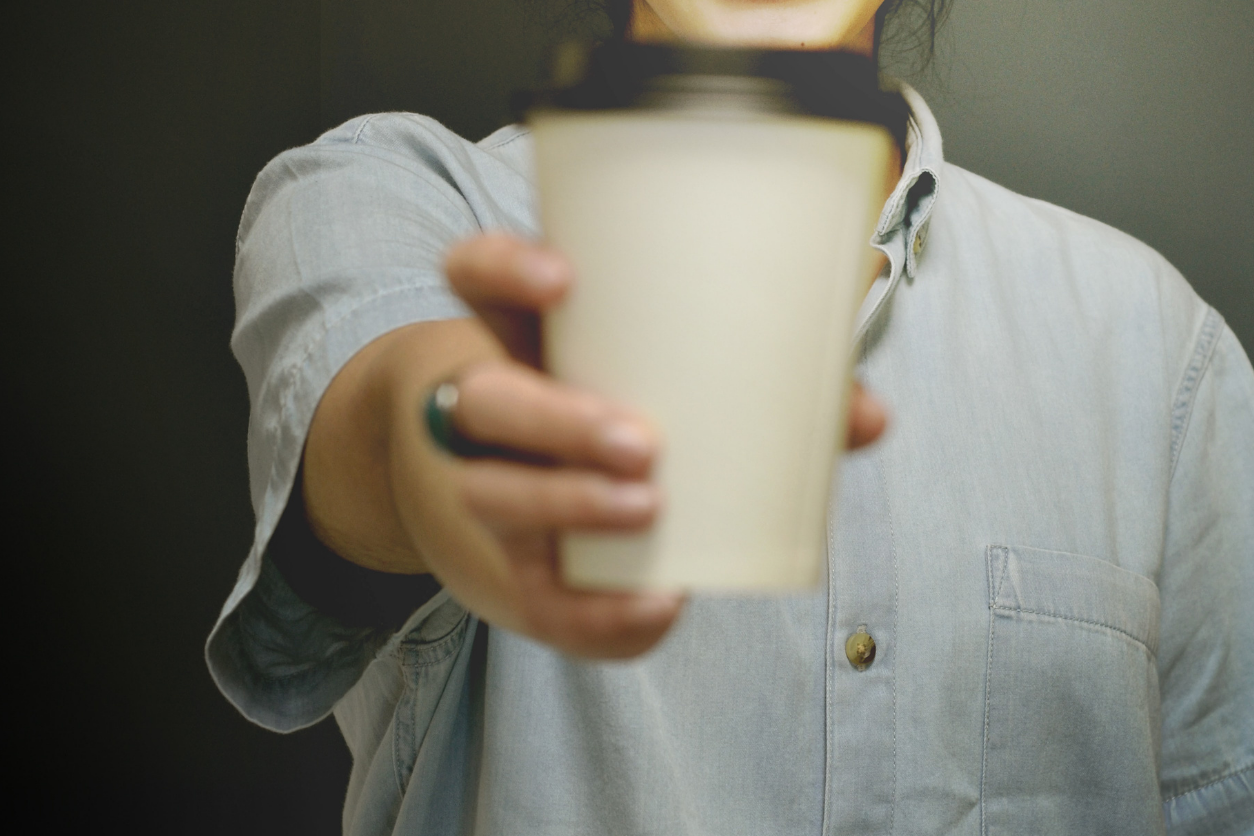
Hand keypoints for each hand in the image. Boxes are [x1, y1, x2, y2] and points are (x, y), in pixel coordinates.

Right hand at [423, 233, 885, 657]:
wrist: (517, 508)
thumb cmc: (613, 418)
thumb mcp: (658, 383)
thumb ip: (762, 387)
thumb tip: (868, 415)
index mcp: (518, 337)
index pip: (474, 278)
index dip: (502, 270)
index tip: (565, 279)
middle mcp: (483, 408)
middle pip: (481, 401)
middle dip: (557, 421)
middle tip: (643, 443)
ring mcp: (484, 489)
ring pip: (491, 494)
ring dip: (568, 506)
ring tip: (647, 511)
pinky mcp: (511, 569)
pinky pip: (535, 597)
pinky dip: (597, 611)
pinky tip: (659, 604)